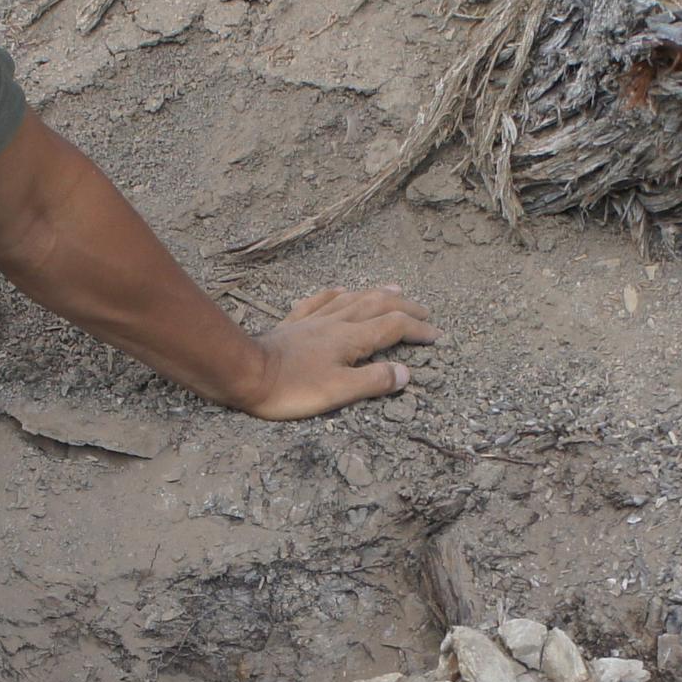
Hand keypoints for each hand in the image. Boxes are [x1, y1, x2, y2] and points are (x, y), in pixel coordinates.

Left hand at [241, 284, 437, 419]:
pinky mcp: (293, 324)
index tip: (436, 336)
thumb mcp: (339, 391)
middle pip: (378, 306)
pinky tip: (340, 291)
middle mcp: (336, 322)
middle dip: (405, 308)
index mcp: (351, 338)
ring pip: (352, 299)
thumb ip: (374, 381)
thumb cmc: (292, 388)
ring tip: (394, 290)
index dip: (418, 329)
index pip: (394, 328)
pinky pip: (319, 301)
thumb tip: (404, 373)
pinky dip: (336, 294)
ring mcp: (314, 320)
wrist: (245, 372)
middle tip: (425, 311)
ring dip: (377, 294)